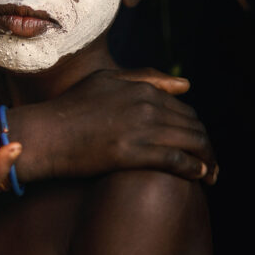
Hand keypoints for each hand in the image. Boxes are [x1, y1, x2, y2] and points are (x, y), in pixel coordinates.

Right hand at [11, 68, 217, 184]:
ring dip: (208, 160)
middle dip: (206, 146)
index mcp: (142, 88)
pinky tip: (198, 176)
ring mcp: (141, 127)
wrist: (45, 134)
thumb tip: (186, 84)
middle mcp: (146, 104)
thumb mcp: (106, 80)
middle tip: (210, 164)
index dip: (194, 128)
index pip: (184, 109)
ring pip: (193, 143)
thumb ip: (146, 78)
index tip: (196, 145)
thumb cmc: (70, 108)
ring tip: (210, 174)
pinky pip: (178, 160)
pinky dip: (194, 168)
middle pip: (193, 126)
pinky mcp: (134, 152)